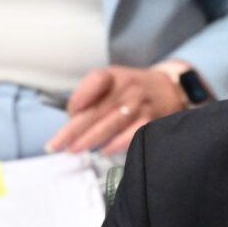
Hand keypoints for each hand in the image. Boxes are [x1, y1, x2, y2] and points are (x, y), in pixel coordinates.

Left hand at [46, 64, 185, 155]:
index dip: (80, 97)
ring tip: (74, 149)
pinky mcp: (151, 121)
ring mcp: (141, 105)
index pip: (96, 81)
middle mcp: (128, 88)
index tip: (69, 114)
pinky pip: (132, 134)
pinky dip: (116, 144)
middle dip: (74, 129)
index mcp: (115, 76)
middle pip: (97, 109)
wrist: (170, 91)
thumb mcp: (113, 81)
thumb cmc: (133, 90)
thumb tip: (71, 119)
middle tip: (57, 144)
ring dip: (91, 138)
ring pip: (112, 123)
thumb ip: (91, 96)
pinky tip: (104, 150)